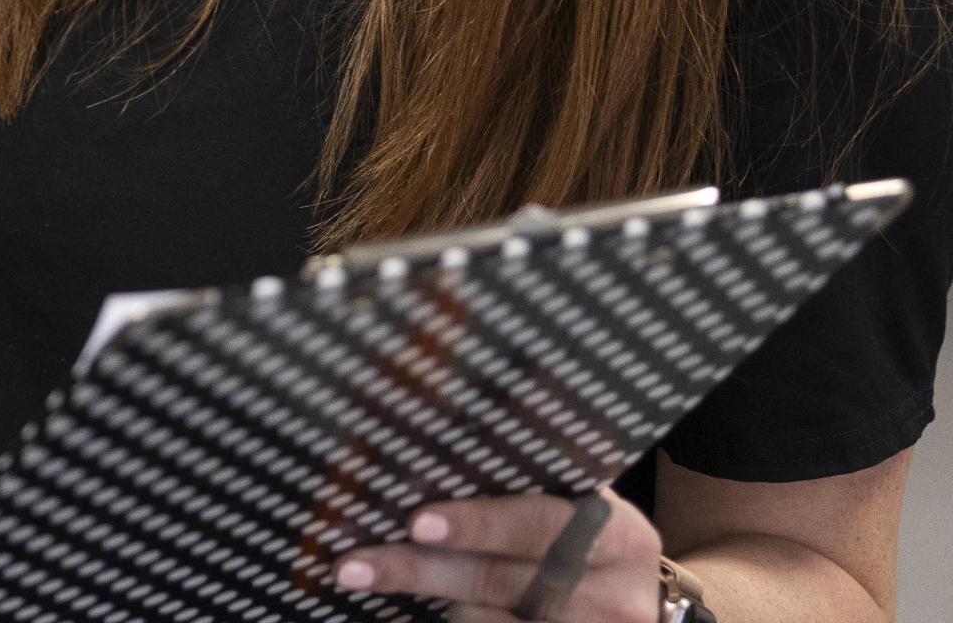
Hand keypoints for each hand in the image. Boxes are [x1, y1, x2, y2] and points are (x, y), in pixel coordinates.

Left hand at [332, 487, 664, 620]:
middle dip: (422, 570)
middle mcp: (616, 596)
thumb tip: (464, 399)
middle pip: (501, 581)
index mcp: (620, 535)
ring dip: (435, 599)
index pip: (540, 525)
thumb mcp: (582, 497)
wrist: (643, 610)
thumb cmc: (589, 535)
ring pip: (490, 620)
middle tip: (357, 564)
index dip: (478, 524)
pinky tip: (425, 609)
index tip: (417, 520)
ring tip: (377, 575)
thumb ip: (534, 464)